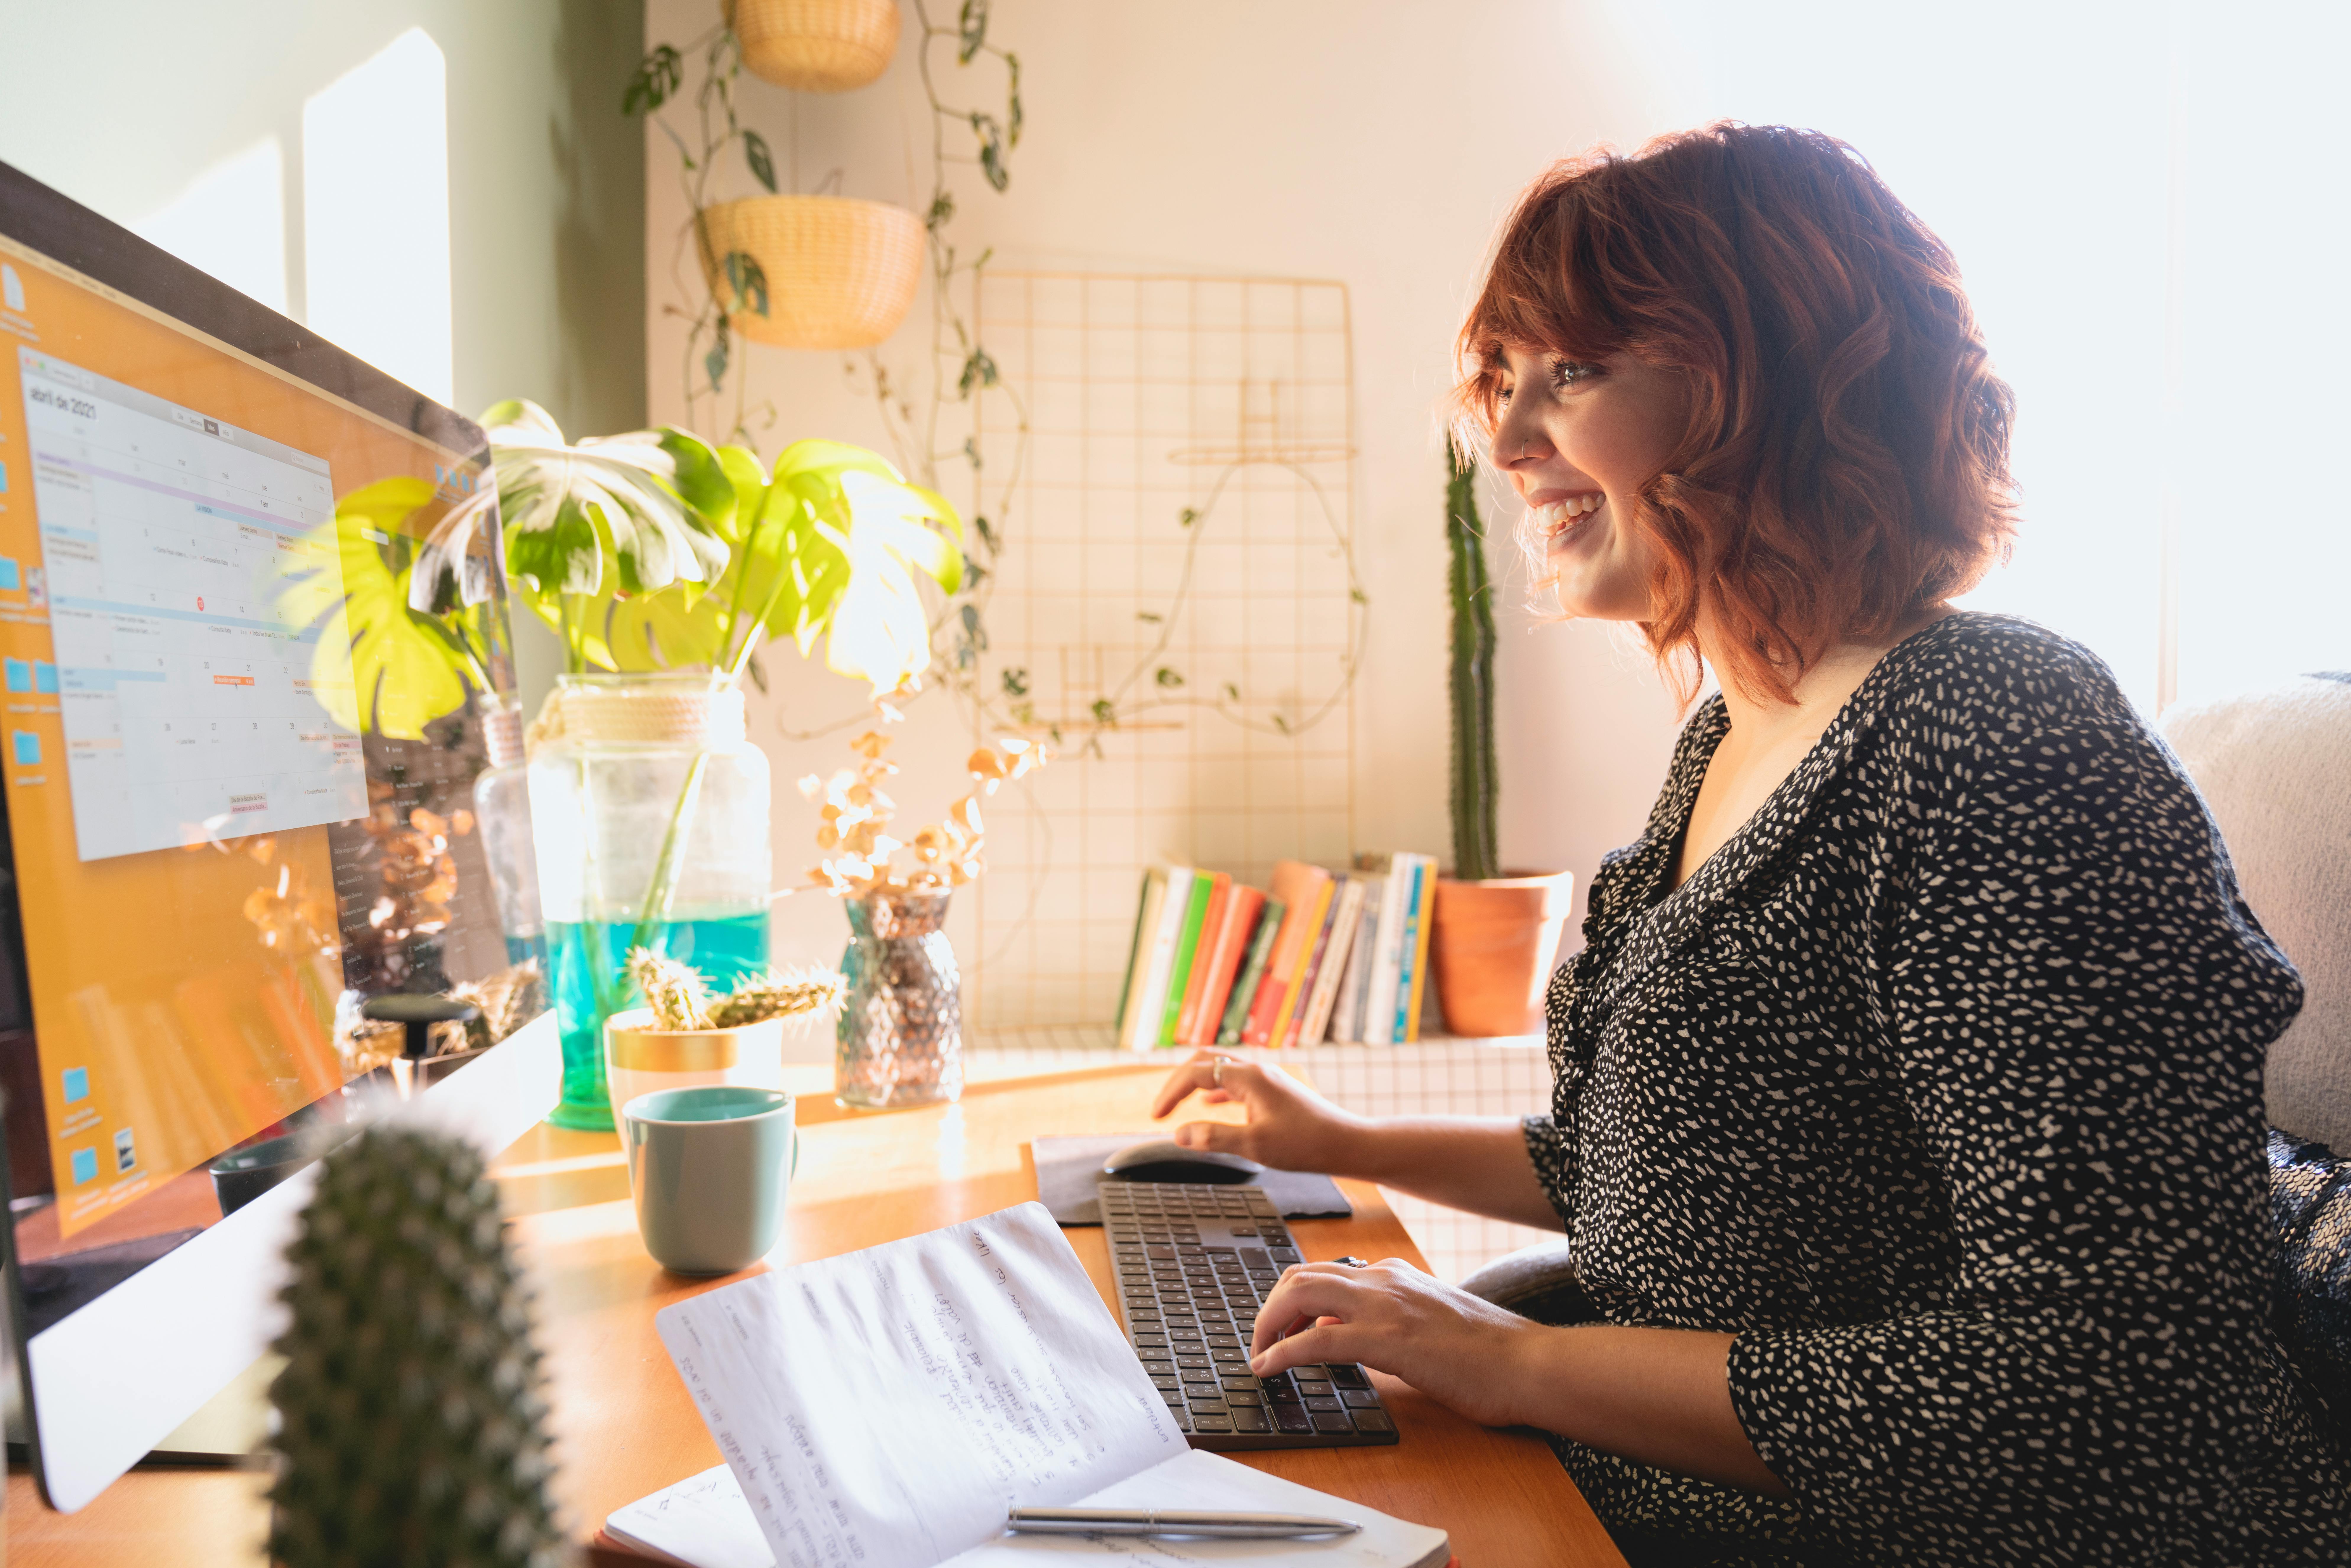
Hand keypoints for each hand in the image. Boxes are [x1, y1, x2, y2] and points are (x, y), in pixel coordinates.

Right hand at [1149, 1050, 1369, 1173]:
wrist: (1346, 1143)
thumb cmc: (1305, 1145)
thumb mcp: (1254, 1146)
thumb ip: (1214, 1138)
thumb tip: (1179, 1134)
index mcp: (1249, 1077)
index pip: (1196, 1073)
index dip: (1171, 1092)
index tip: (1156, 1116)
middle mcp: (1258, 1071)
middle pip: (1207, 1061)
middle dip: (1179, 1080)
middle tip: (1163, 1105)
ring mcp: (1268, 1079)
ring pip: (1223, 1069)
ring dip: (1197, 1083)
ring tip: (1179, 1102)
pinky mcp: (1276, 1091)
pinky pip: (1237, 1081)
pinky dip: (1217, 1090)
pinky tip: (1211, 1103)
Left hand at [1248, 1258, 1544, 1428]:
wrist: (1527, 1363)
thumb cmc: (1488, 1353)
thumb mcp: (1429, 1323)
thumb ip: (1389, 1322)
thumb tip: (1346, 1334)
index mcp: (1396, 1276)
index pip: (1325, 1273)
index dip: (1292, 1299)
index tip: (1280, 1325)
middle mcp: (1384, 1280)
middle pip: (1300, 1276)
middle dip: (1270, 1308)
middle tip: (1261, 1340)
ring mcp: (1385, 1305)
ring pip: (1300, 1295)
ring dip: (1268, 1323)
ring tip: (1258, 1352)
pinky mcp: (1387, 1339)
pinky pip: (1317, 1338)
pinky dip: (1282, 1351)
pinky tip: (1267, 1368)